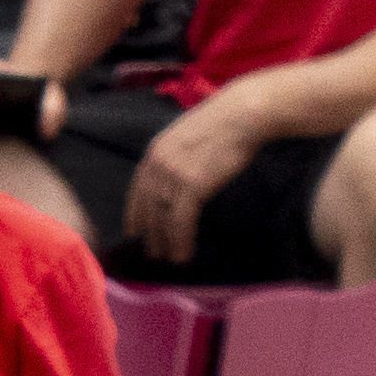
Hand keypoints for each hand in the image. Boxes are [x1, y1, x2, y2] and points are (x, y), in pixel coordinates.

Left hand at [124, 99, 262, 266]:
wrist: (241, 116)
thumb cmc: (223, 124)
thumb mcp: (188, 138)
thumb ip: (177, 158)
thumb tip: (179, 179)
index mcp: (156, 150)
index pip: (138, 188)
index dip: (135, 213)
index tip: (134, 231)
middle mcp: (159, 163)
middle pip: (148, 206)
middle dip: (150, 233)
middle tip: (153, 253)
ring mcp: (174, 174)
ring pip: (163, 217)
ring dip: (166, 241)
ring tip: (170, 258)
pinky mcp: (192, 185)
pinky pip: (181, 220)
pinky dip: (181, 240)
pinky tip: (184, 253)